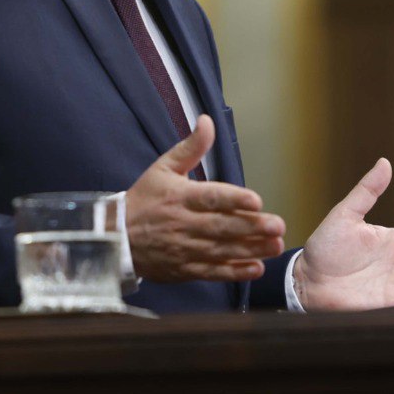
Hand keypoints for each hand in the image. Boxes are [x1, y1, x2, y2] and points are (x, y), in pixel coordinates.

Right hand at [123, 114, 284, 281]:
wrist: (115, 237)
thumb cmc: (144, 199)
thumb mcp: (163, 168)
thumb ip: (190, 147)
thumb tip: (207, 121)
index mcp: (180, 197)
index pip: (210, 198)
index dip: (234, 200)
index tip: (256, 201)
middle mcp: (184, 224)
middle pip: (221, 226)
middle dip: (252, 227)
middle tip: (278, 226)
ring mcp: (185, 249)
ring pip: (221, 250)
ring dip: (251, 249)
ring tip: (276, 246)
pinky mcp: (185, 269)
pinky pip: (212, 272)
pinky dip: (234, 272)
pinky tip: (256, 269)